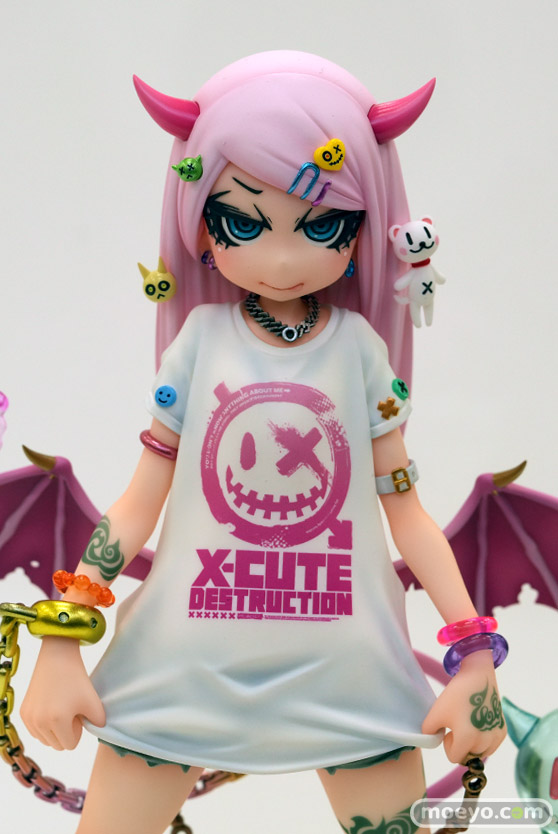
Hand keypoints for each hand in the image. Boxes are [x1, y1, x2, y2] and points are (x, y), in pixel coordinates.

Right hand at [20, 636, 105, 750]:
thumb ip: (99, 722)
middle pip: (56, 745)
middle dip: (66, 733)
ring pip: (45, 740)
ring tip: (62, 711)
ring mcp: (29, 718)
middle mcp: (40, 722)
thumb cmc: (77, 679)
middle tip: (71, 712)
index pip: (70, 745)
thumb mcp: (94, 701)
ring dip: (54, 731)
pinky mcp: (23, 713)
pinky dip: (44, 726)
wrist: (57, 659)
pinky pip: (35, 732)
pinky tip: (51, 710)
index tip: (79, 715)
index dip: (78, 732)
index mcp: (58, 721)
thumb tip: (97, 731)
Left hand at [422, 653, 506, 763]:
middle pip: (468, 757)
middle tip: (458, 726)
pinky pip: (491, 747)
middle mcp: (485, 741)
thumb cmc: (456, 694)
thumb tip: (434, 741)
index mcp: (468, 738)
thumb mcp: (436, 712)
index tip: (449, 729)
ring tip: (468, 725)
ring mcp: (496, 736)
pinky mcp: (503, 731)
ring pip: (480, 754)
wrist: (478, 677)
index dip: (449, 745)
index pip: (455, 758)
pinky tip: (478, 724)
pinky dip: (484, 741)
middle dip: (461, 746)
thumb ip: (429, 732)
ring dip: (473, 745)